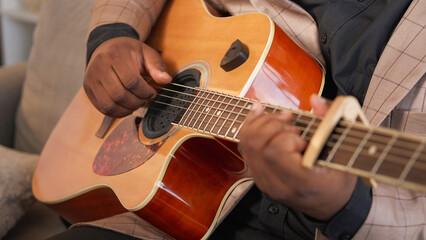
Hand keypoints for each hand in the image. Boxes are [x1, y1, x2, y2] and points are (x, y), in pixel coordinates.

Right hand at [84, 37, 171, 116]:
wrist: (106, 46)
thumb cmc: (128, 51)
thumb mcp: (146, 53)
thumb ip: (157, 66)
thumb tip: (166, 80)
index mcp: (116, 55)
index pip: (131, 81)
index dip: (145, 92)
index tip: (152, 93)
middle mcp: (100, 67)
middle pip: (120, 95)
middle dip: (137, 102)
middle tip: (145, 100)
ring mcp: (91, 78)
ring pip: (110, 104)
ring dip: (127, 109)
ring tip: (137, 103)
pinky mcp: (88, 89)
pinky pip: (102, 108)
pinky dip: (117, 112)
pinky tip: (126, 107)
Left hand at [238, 95, 356, 220]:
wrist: (328, 204)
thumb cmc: (338, 179)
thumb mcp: (343, 153)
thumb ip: (330, 122)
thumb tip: (315, 100)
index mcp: (302, 182)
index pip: (275, 152)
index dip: (285, 136)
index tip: (302, 138)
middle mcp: (278, 184)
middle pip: (256, 145)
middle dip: (272, 125)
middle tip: (292, 126)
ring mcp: (264, 182)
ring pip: (246, 145)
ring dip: (261, 123)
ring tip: (281, 119)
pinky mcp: (258, 176)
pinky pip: (245, 149)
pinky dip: (251, 127)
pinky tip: (261, 115)